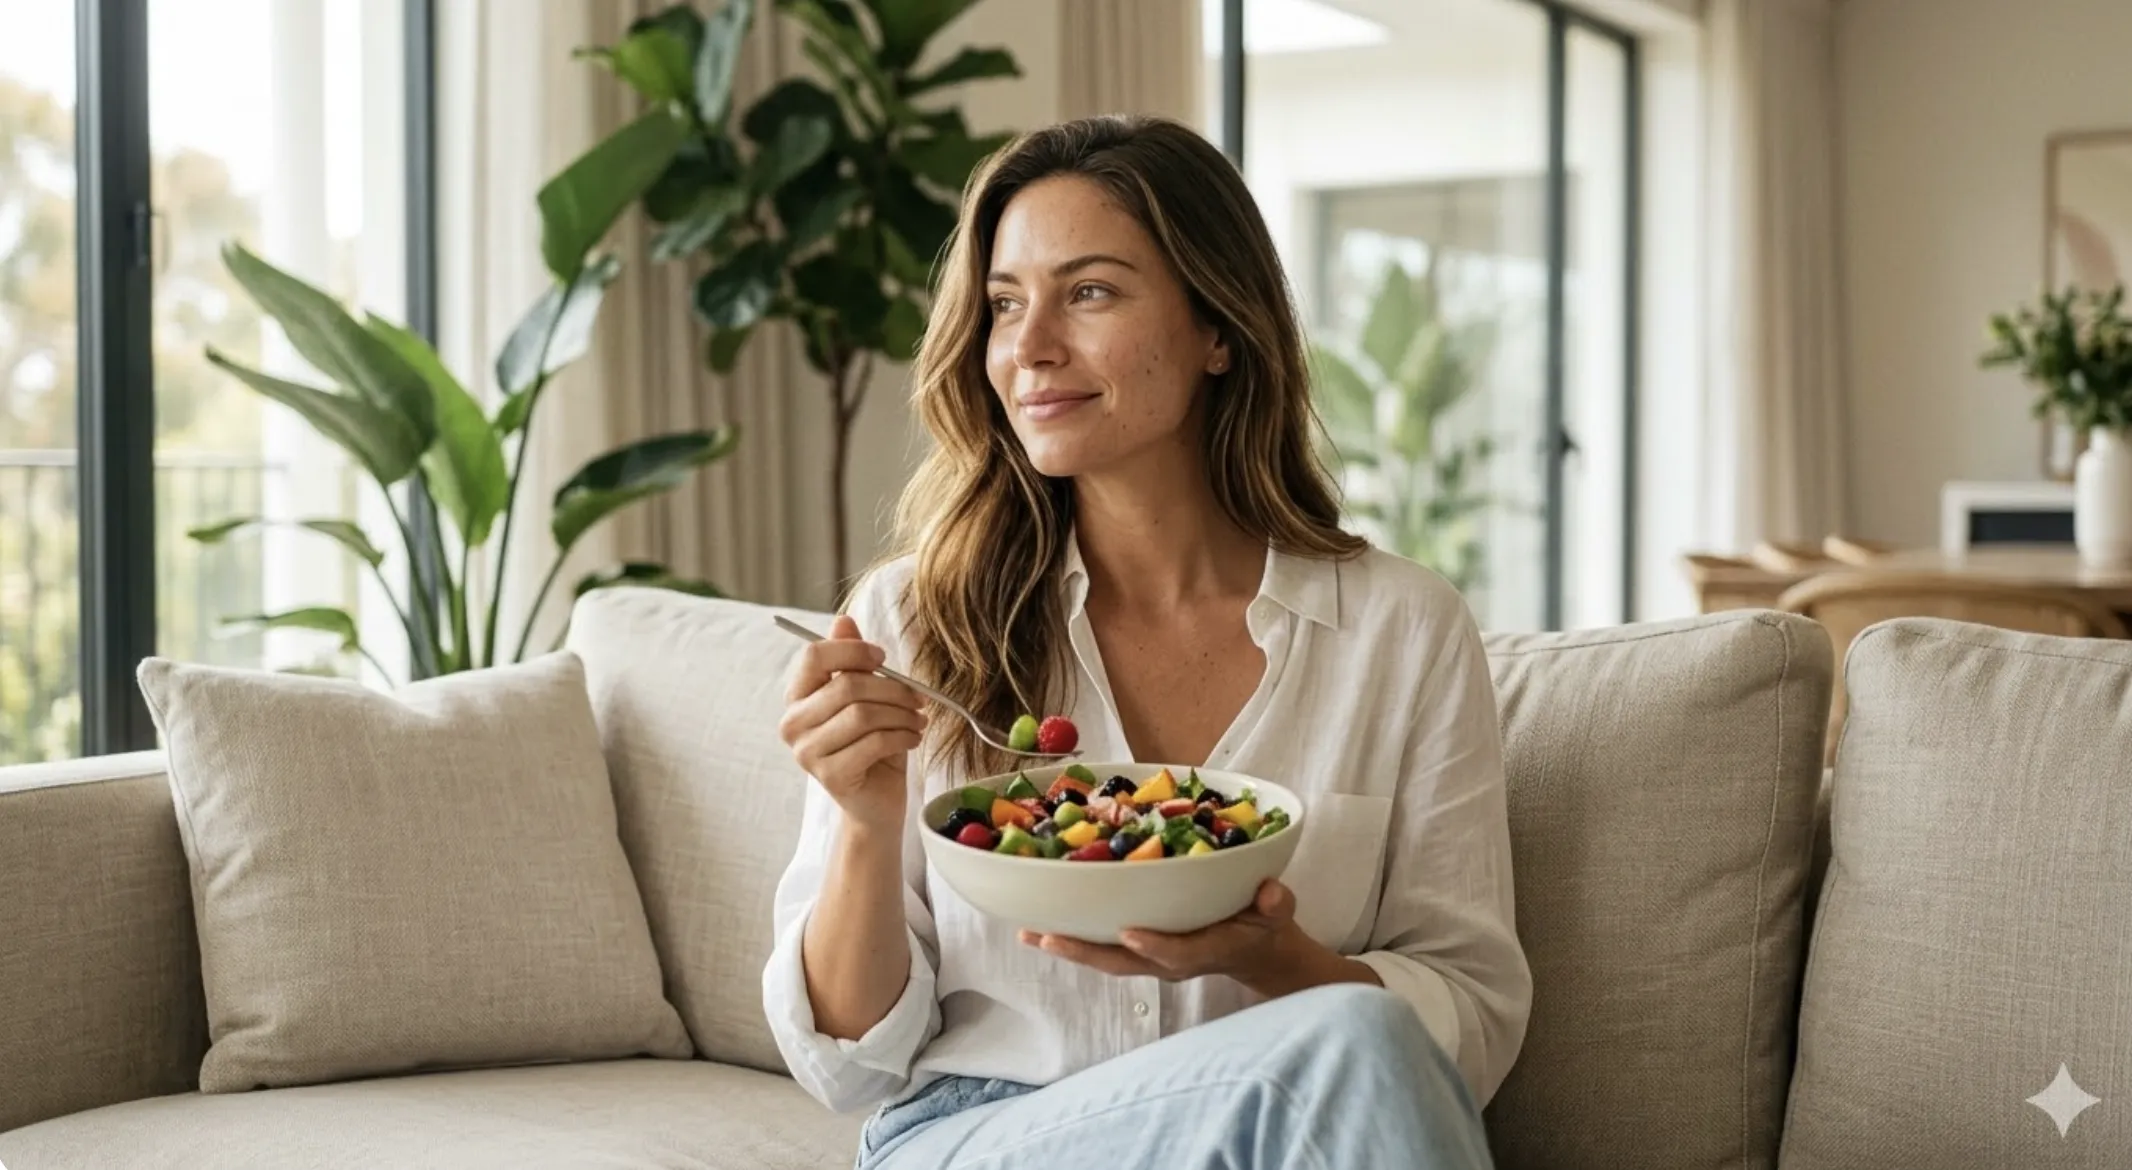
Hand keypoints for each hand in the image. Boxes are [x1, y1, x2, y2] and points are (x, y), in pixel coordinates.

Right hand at [778, 614, 926, 834]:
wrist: (875, 800)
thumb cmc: (871, 744)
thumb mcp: (866, 697)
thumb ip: (851, 660)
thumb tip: (843, 619)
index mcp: (797, 697)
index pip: (814, 656)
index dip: (852, 650)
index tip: (882, 658)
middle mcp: (793, 723)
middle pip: (845, 685)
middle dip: (892, 688)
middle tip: (918, 698)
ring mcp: (807, 753)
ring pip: (862, 714)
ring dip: (901, 714)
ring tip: (917, 720)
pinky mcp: (829, 776)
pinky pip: (873, 743)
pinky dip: (902, 736)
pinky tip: (911, 738)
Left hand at [1020, 879, 1371, 996]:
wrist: (1257, 951)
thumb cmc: (1264, 924)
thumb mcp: (1278, 911)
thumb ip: (1276, 903)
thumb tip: (1272, 893)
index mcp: (1206, 949)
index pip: (1178, 954)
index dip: (1155, 946)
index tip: (1130, 933)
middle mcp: (1172, 960)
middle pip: (1124, 963)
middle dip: (1085, 952)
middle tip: (1046, 937)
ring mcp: (1152, 958)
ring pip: (1106, 959)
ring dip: (1068, 946)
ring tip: (1028, 932)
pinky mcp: (1139, 950)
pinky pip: (1102, 948)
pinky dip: (1073, 937)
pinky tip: (1039, 924)